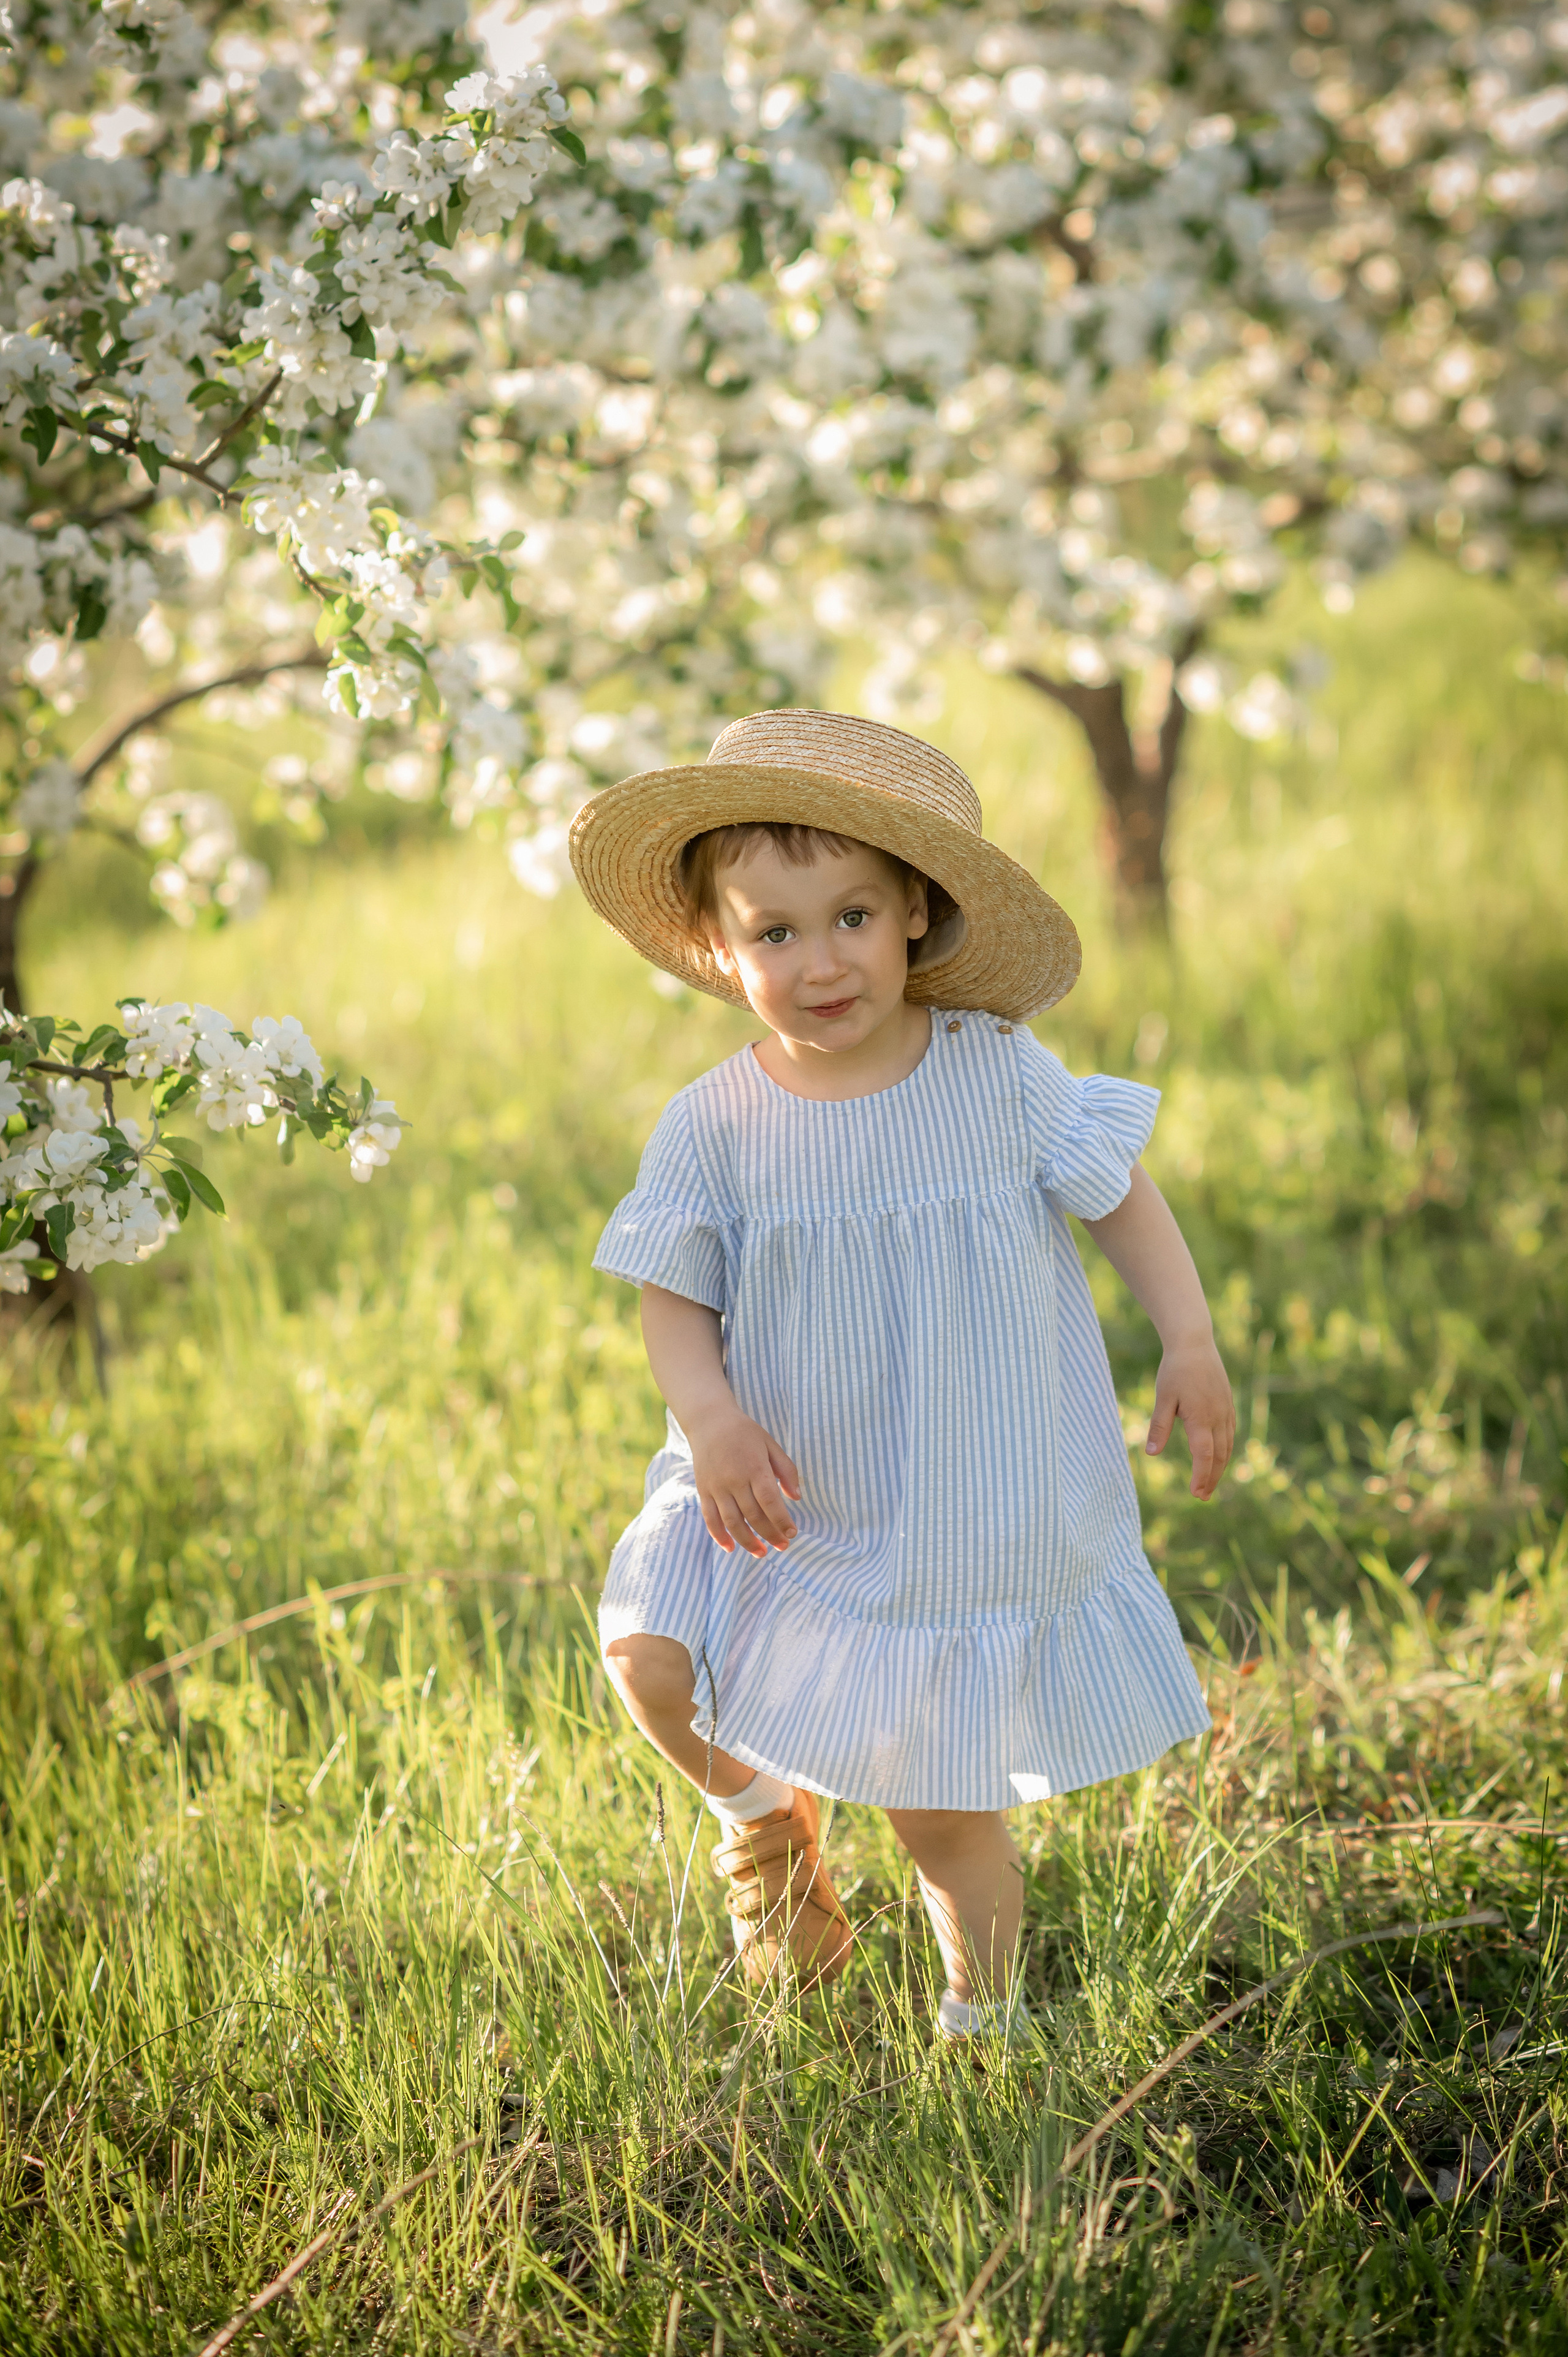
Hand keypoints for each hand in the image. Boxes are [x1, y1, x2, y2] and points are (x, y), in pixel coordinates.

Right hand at [687, 1408, 800, 1556]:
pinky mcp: (704, 1490)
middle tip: (783, 1546)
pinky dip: (719, 1536)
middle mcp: (735, 1479)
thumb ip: (786, 1470)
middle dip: (770, 1534)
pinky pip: (710, 1518)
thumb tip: (797, 1497)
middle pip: (753, 1515)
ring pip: (732, 1522)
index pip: (770, 1501)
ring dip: (747, 1541)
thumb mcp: (770, 1444)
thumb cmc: (745, 1433)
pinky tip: (731, 1548)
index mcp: (755, 1467)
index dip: (782, 1520)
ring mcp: (717, 1486)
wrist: (709, 1421)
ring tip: (761, 1553)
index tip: (793, 1533)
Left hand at [1147, 1335, 1234, 1499]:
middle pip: (1219, 1456)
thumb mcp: (1163, 1397)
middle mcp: (1218, 1417)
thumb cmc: (1175, 1370)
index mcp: (1201, 1418)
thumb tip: (1151, 1453)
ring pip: (1227, 1446)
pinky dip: (1225, 1450)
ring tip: (1209, 1483)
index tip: (1196, 1493)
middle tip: (1202, 1496)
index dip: (1201, 1476)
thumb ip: (1159, 1426)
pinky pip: (1229, 1433)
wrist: (1194, 1343)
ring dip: (1220, 1466)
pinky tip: (1218, 1456)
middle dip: (1211, 1478)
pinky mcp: (1227, 1404)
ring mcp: (1226, 1410)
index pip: (1205, 1456)